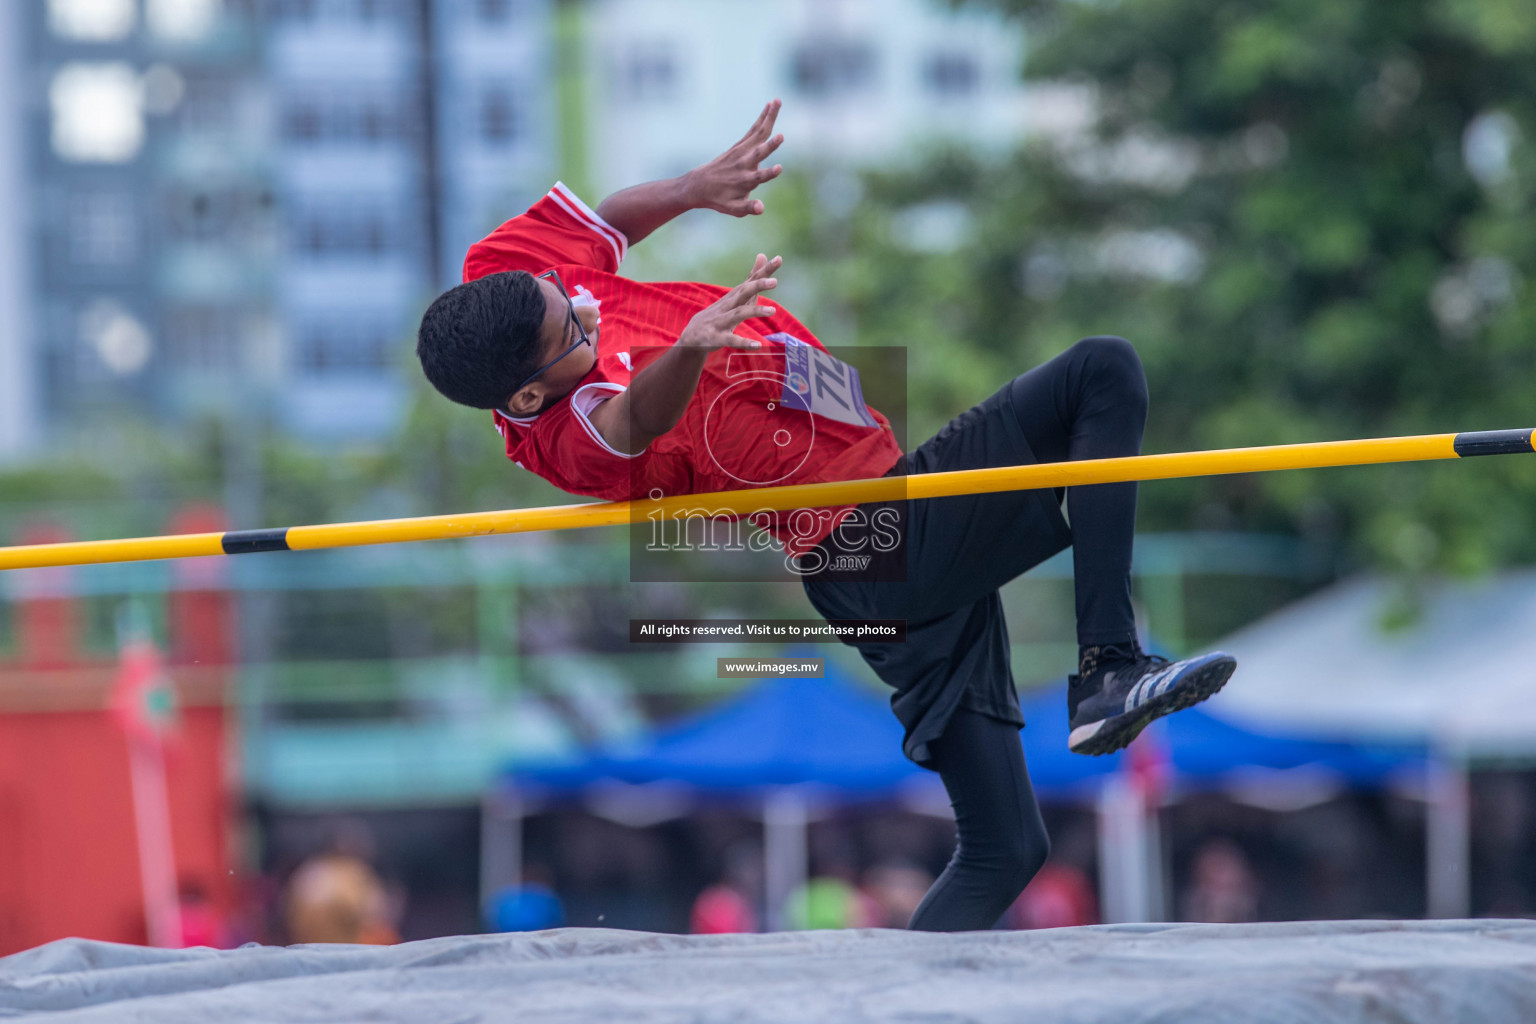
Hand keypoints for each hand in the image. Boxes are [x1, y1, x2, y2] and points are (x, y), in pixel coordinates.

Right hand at [677, 255, 781, 349]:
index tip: (779, 259)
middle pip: (743, 292)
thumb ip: (751, 278)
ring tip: (772, 310)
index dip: (764, 270)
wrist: (693, 335)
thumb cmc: (720, 313)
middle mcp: (728, 305)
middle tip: (775, 281)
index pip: (751, 280)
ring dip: (755, 311)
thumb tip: (762, 255)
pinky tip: (757, 346)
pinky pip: (732, 340)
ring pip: (738, 314)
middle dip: (758, 285)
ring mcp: (722, 321)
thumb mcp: (736, 295)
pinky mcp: (718, 337)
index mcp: (735, 295)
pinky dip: (744, 342)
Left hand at [685, 100, 784, 216]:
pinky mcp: (739, 145)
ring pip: (757, 133)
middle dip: (771, 146)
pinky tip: (770, 106)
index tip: (779, 168)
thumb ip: (747, 208)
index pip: (758, 178)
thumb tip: (761, 209)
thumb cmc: (719, 199)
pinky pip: (753, 129)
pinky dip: (762, 117)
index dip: (768, 174)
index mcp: (743, 181)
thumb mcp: (732, 208)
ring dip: (768, 117)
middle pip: (759, 152)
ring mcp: (741, 151)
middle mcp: (743, 164)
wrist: (698, 185)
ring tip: (778, 101)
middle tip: (782, 135)